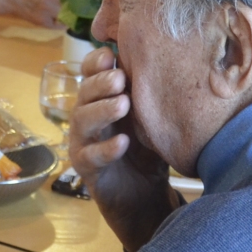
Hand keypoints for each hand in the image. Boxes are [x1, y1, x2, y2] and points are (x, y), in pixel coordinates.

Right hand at [70, 48, 175, 251]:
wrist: (145, 196)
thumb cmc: (147, 150)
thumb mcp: (151, 117)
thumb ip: (151, 93)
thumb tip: (170, 58)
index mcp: (101, 98)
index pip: (90, 73)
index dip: (96, 63)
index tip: (111, 54)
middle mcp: (88, 116)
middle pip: (84, 93)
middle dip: (100, 83)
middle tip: (120, 79)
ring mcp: (83, 143)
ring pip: (82, 121)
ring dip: (102, 110)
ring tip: (123, 104)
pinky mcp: (86, 169)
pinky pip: (90, 157)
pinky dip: (106, 149)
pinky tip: (123, 143)